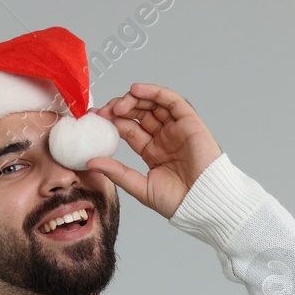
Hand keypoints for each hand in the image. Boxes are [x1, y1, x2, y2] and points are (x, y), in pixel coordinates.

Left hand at [87, 83, 223, 219]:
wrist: (203, 203)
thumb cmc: (178, 201)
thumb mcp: (140, 187)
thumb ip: (117, 173)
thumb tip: (91, 162)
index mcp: (152, 152)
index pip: (129, 129)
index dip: (112, 121)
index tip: (95, 118)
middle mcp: (164, 137)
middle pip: (139, 113)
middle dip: (120, 108)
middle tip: (105, 111)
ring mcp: (177, 129)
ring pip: (153, 104)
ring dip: (135, 99)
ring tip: (120, 104)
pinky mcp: (190, 122)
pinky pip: (172, 101)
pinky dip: (155, 92)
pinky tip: (137, 90)